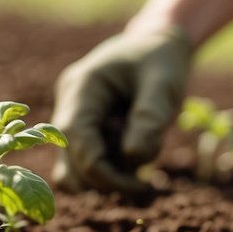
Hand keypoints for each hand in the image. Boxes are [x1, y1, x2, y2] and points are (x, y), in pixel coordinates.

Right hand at [51, 26, 191, 192]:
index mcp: (82, 87)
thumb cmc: (161, 61)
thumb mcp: (164, 84)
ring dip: (110, 175)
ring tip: (142, 148)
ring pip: (74, 171)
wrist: (155, 44)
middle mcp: (68, 104)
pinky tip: (134, 153)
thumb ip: (150, 118)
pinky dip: (110, 170)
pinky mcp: (81, 132)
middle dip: (108, 178)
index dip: (103, 172)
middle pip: (70, 163)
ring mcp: (71, 118)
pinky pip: (85, 165)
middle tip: (146, 177)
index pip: (76, 141)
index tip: (140, 186)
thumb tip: (131, 157)